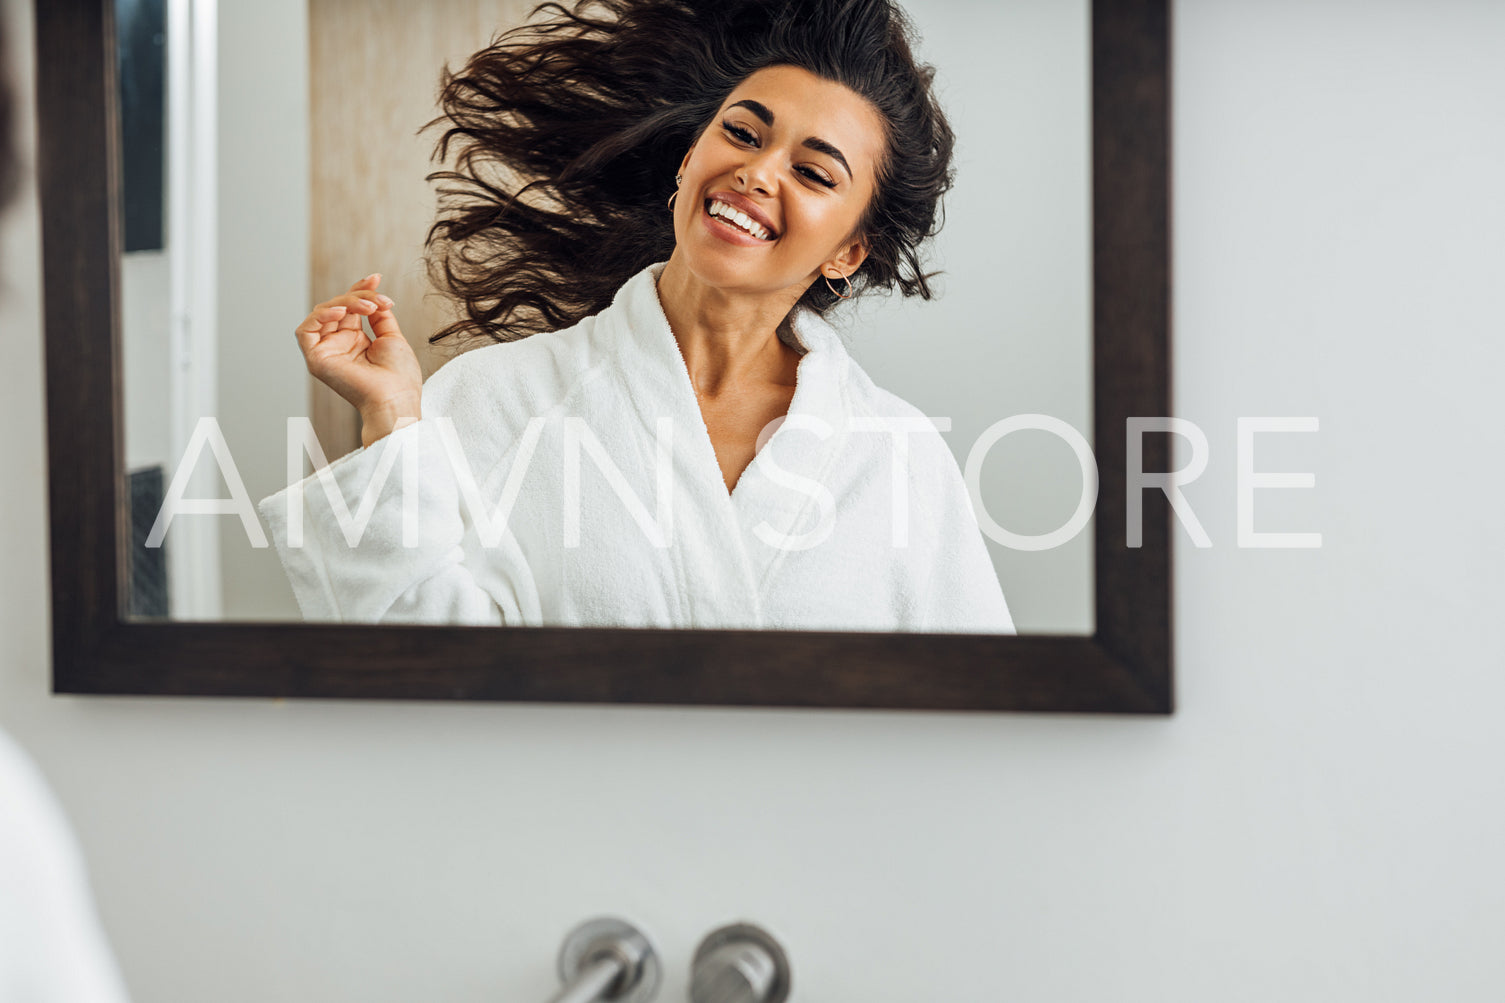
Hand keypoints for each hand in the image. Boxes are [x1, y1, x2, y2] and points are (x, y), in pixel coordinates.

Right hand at [294, 274, 423, 445]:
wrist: (396, 399)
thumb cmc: (399, 377)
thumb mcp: (391, 337)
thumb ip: (379, 316)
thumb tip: (373, 297)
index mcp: (354, 342)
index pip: (349, 308)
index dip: (359, 290)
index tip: (376, 278)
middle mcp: (337, 345)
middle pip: (336, 306)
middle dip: (358, 295)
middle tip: (379, 300)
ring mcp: (326, 352)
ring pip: (323, 312)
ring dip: (346, 302)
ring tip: (368, 307)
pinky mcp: (316, 360)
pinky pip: (305, 331)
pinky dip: (320, 316)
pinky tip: (342, 312)